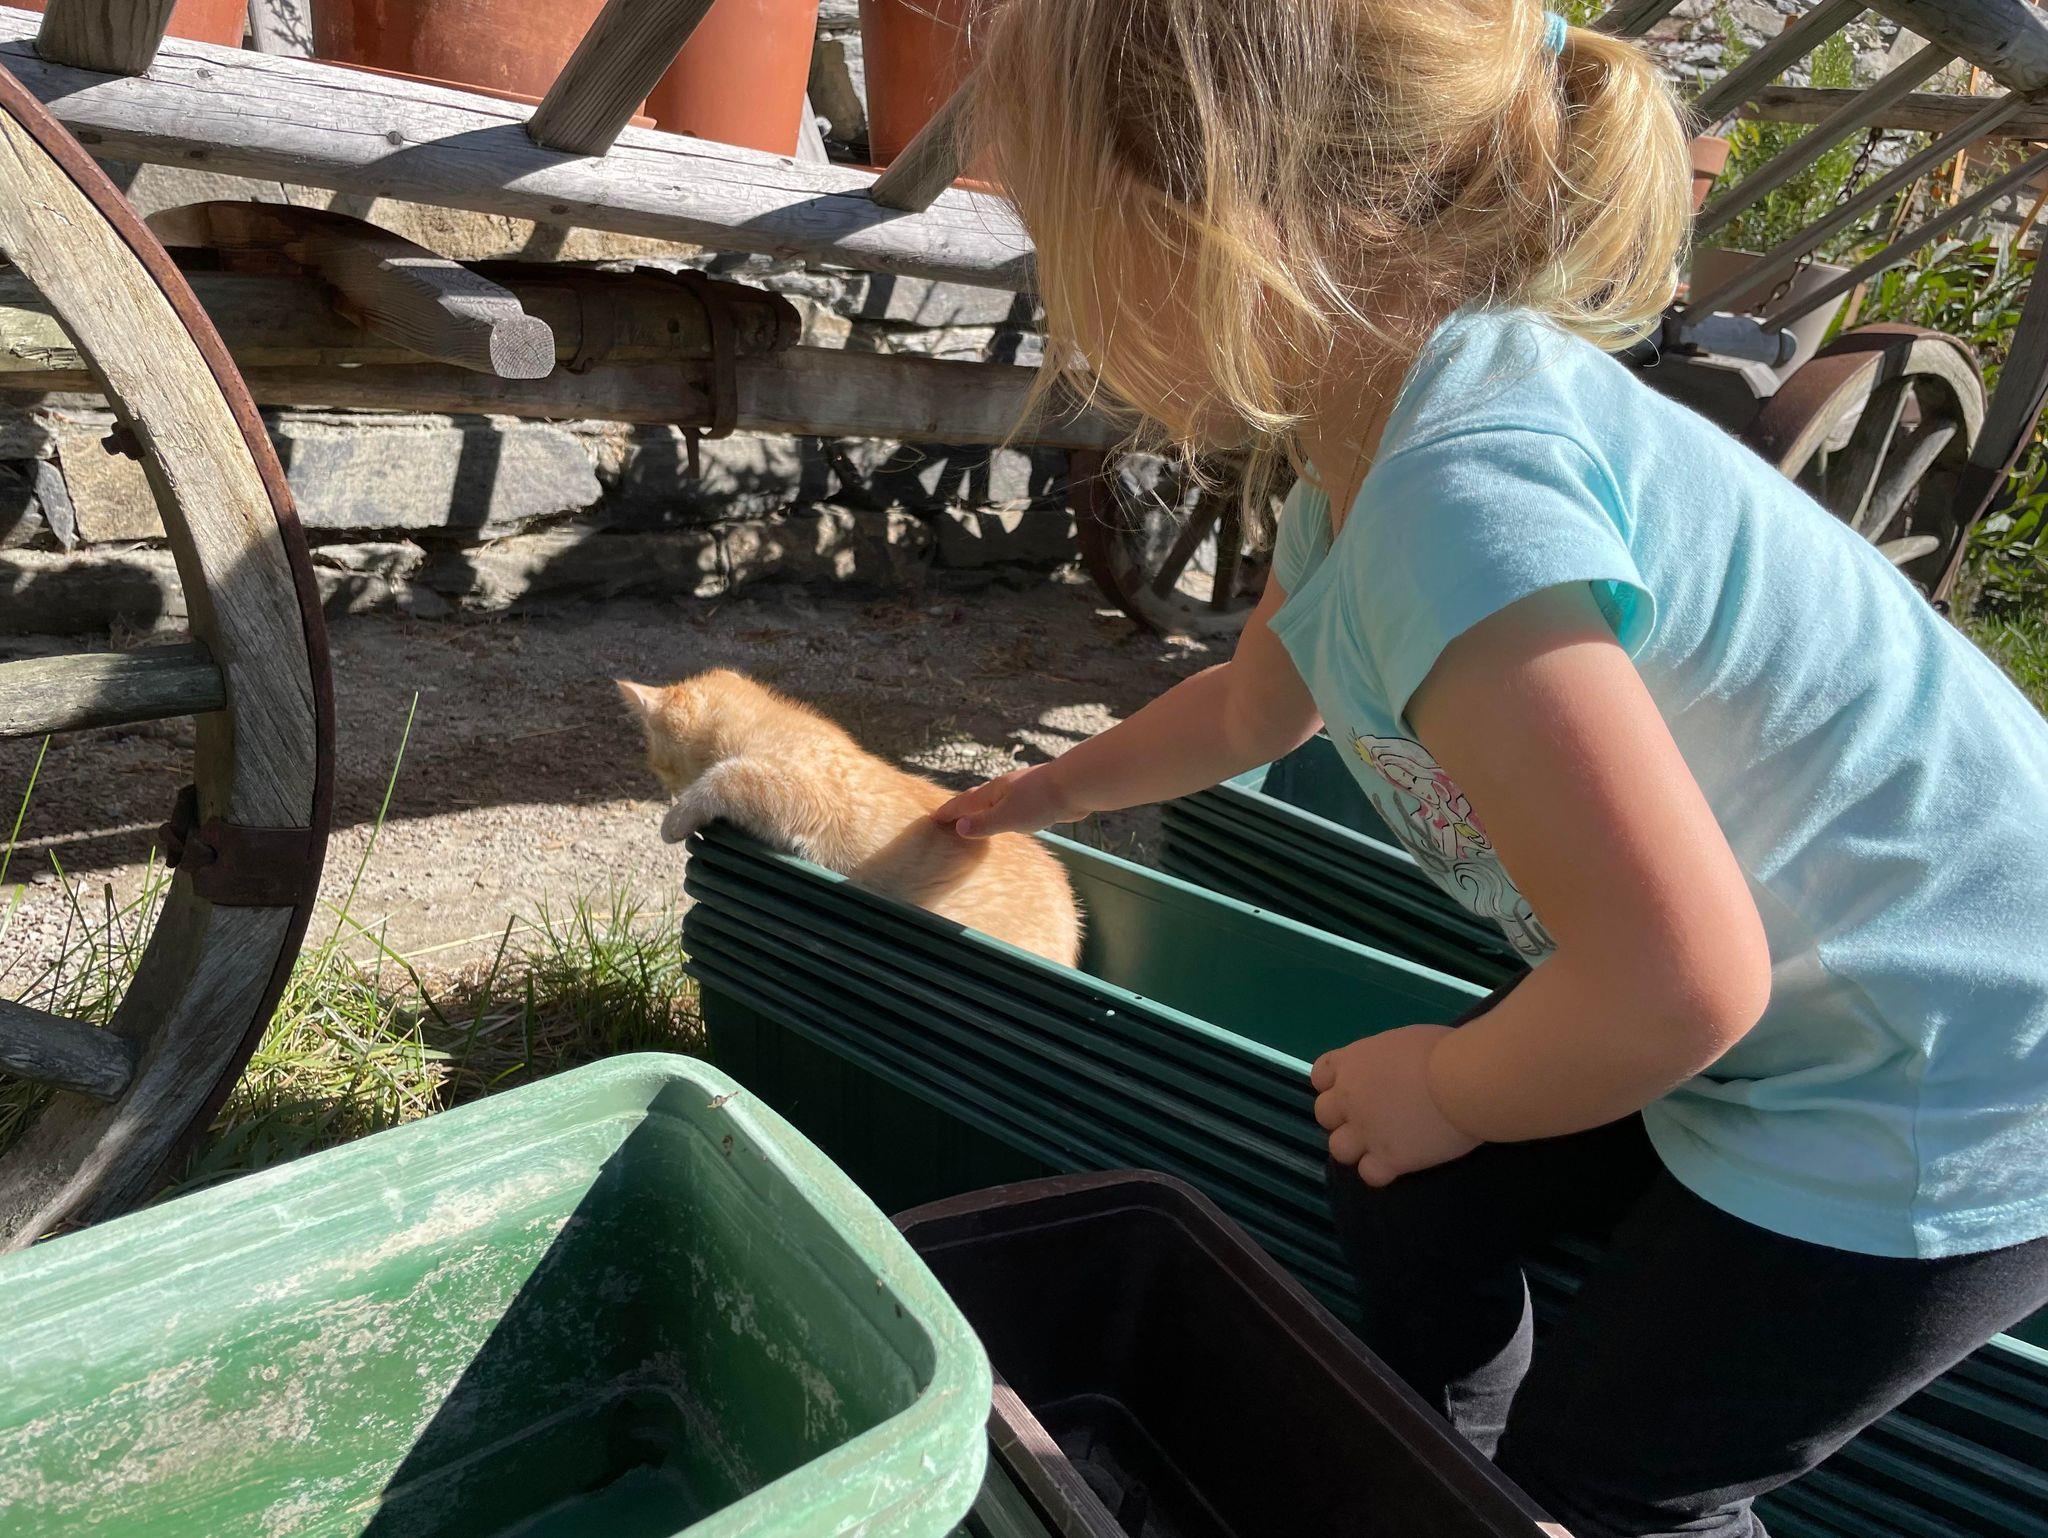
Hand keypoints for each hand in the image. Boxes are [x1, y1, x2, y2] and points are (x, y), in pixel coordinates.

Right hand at [934, 763, 1084, 837]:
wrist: (1075, 785)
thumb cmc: (1040, 801)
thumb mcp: (1007, 817)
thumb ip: (983, 823)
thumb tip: (958, 827)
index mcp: (992, 792)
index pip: (963, 803)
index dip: (948, 811)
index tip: (933, 817)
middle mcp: (1003, 788)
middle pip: (977, 797)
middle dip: (962, 806)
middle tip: (948, 814)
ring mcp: (1020, 790)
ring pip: (995, 799)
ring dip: (982, 807)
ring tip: (975, 814)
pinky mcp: (1037, 796)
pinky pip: (1011, 804)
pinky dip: (1001, 810)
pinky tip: (1009, 815)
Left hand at [1311, 1025, 1480, 1186]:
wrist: (1462, 1081)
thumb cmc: (1443, 1050)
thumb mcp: (1405, 1041)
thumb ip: (1388, 1060)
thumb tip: (1399, 1068)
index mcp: (1354, 1062)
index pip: (1321, 1075)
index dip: (1334, 1084)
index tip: (1355, 1088)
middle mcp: (1350, 1097)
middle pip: (1324, 1114)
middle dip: (1343, 1117)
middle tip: (1373, 1117)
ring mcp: (1366, 1130)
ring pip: (1339, 1148)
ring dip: (1357, 1147)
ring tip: (1383, 1144)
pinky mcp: (1388, 1158)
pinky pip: (1369, 1174)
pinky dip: (1382, 1171)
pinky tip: (1400, 1162)